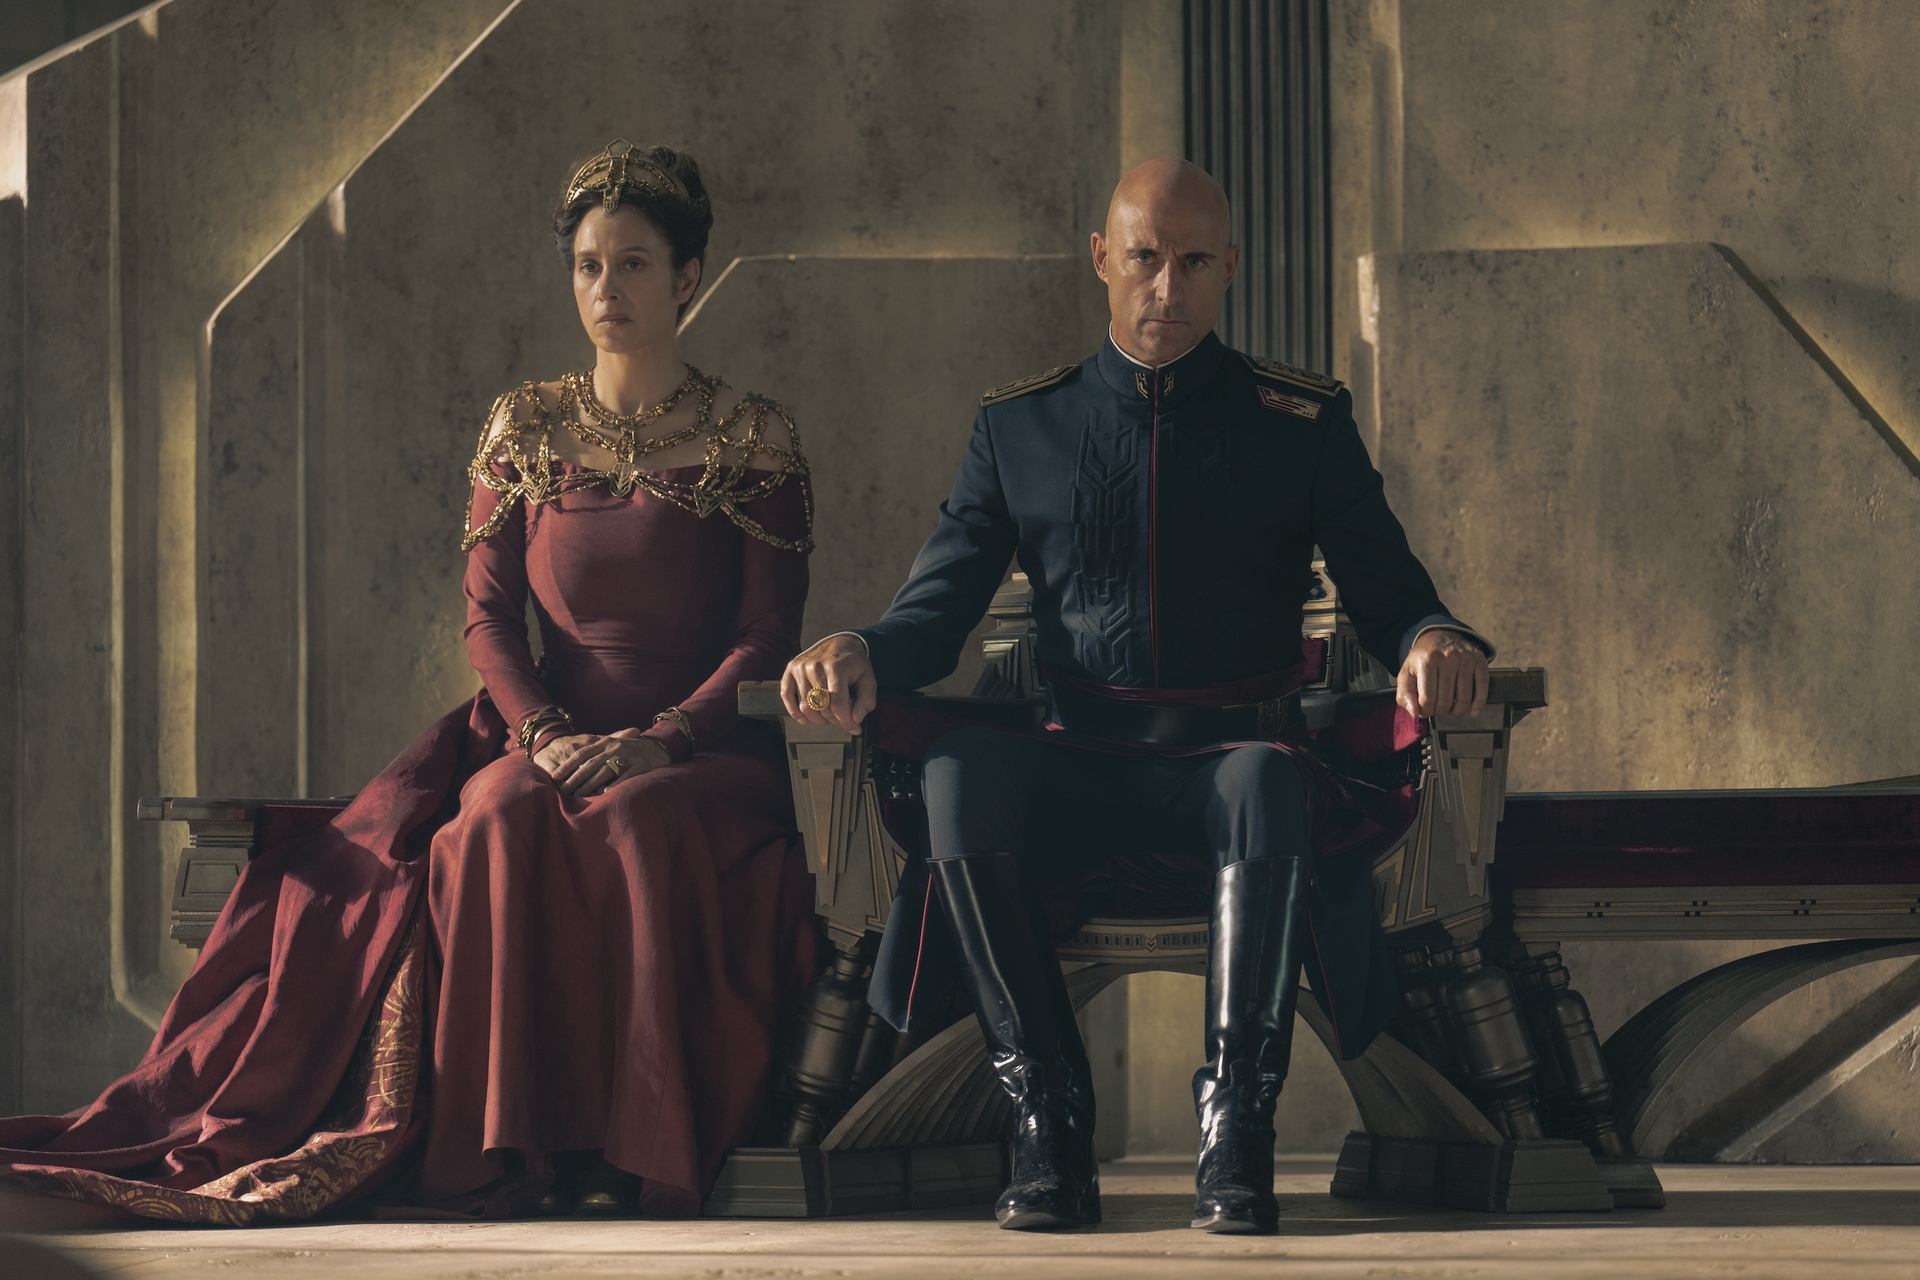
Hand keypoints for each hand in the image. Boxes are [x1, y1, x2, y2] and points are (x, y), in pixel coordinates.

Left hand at [533, 731, 670, 795]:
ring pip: (604, 771)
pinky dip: (614, 785)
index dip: (568, 765)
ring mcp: (628, 756)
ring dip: (590, 784)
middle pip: (590, 764)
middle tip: (564, 790)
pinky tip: (604, 794)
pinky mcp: (641, 765)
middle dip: (575, 778)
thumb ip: (598, 752)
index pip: (582, 754)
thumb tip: (576, 766)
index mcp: (606, 742)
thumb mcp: (614, 744)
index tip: (555, 777)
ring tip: (580, 795)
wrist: (661, 745)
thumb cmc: (633, 748)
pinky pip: (625, 776)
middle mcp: (614, 747)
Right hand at [781, 634, 877, 732]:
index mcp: (836, 667)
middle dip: (835, 720)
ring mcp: (800, 667)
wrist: (840, 642)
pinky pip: (786, 696)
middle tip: (842, 720)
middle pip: (821, 707)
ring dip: (818, 719)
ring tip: (828, 716)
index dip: (846, 721)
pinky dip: (794, 712)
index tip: (854, 728)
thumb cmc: (853, 662)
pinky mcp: (791, 669)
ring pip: (805, 707)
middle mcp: (815, 666)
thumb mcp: (868, 678)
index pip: (838, 704)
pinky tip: (804, 719)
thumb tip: (855, 719)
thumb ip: (867, 700)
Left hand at [1397, 629, 1488, 719]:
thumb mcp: (1406, 673)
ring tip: (1451, 708)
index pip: (1428, 699)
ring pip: (1464, 699)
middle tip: (1437, 709)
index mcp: (1427, 661)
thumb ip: (1404, 695)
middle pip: (1446, 701)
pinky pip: (1482, 688)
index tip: (1425, 710)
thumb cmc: (1423, 660)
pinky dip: (1478, 704)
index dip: (1425, 711)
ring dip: (1457, 711)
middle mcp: (1448, 658)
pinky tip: (1473, 711)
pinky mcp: (1479, 660)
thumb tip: (1415, 712)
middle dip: (1440, 711)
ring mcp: (1466, 658)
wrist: (1440, 637)